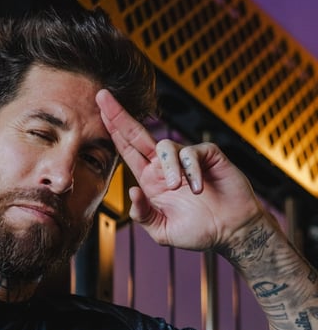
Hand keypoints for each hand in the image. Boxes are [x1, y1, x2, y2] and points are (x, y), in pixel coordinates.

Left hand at [96, 89, 263, 251]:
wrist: (231, 232)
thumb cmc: (198, 231)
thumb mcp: (162, 230)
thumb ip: (143, 215)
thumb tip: (132, 191)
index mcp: (150, 179)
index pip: (127, 150)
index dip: (113, 132)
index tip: (98, 112)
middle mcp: (164, 166)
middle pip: (137, 134)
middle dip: (119, 115)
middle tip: (102, 97)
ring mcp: (185, 159)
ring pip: (165, 146)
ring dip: (168, 166)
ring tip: (177, 188)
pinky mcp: (207, 155)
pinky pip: (193, 153)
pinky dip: (192, 171)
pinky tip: (198, 188)